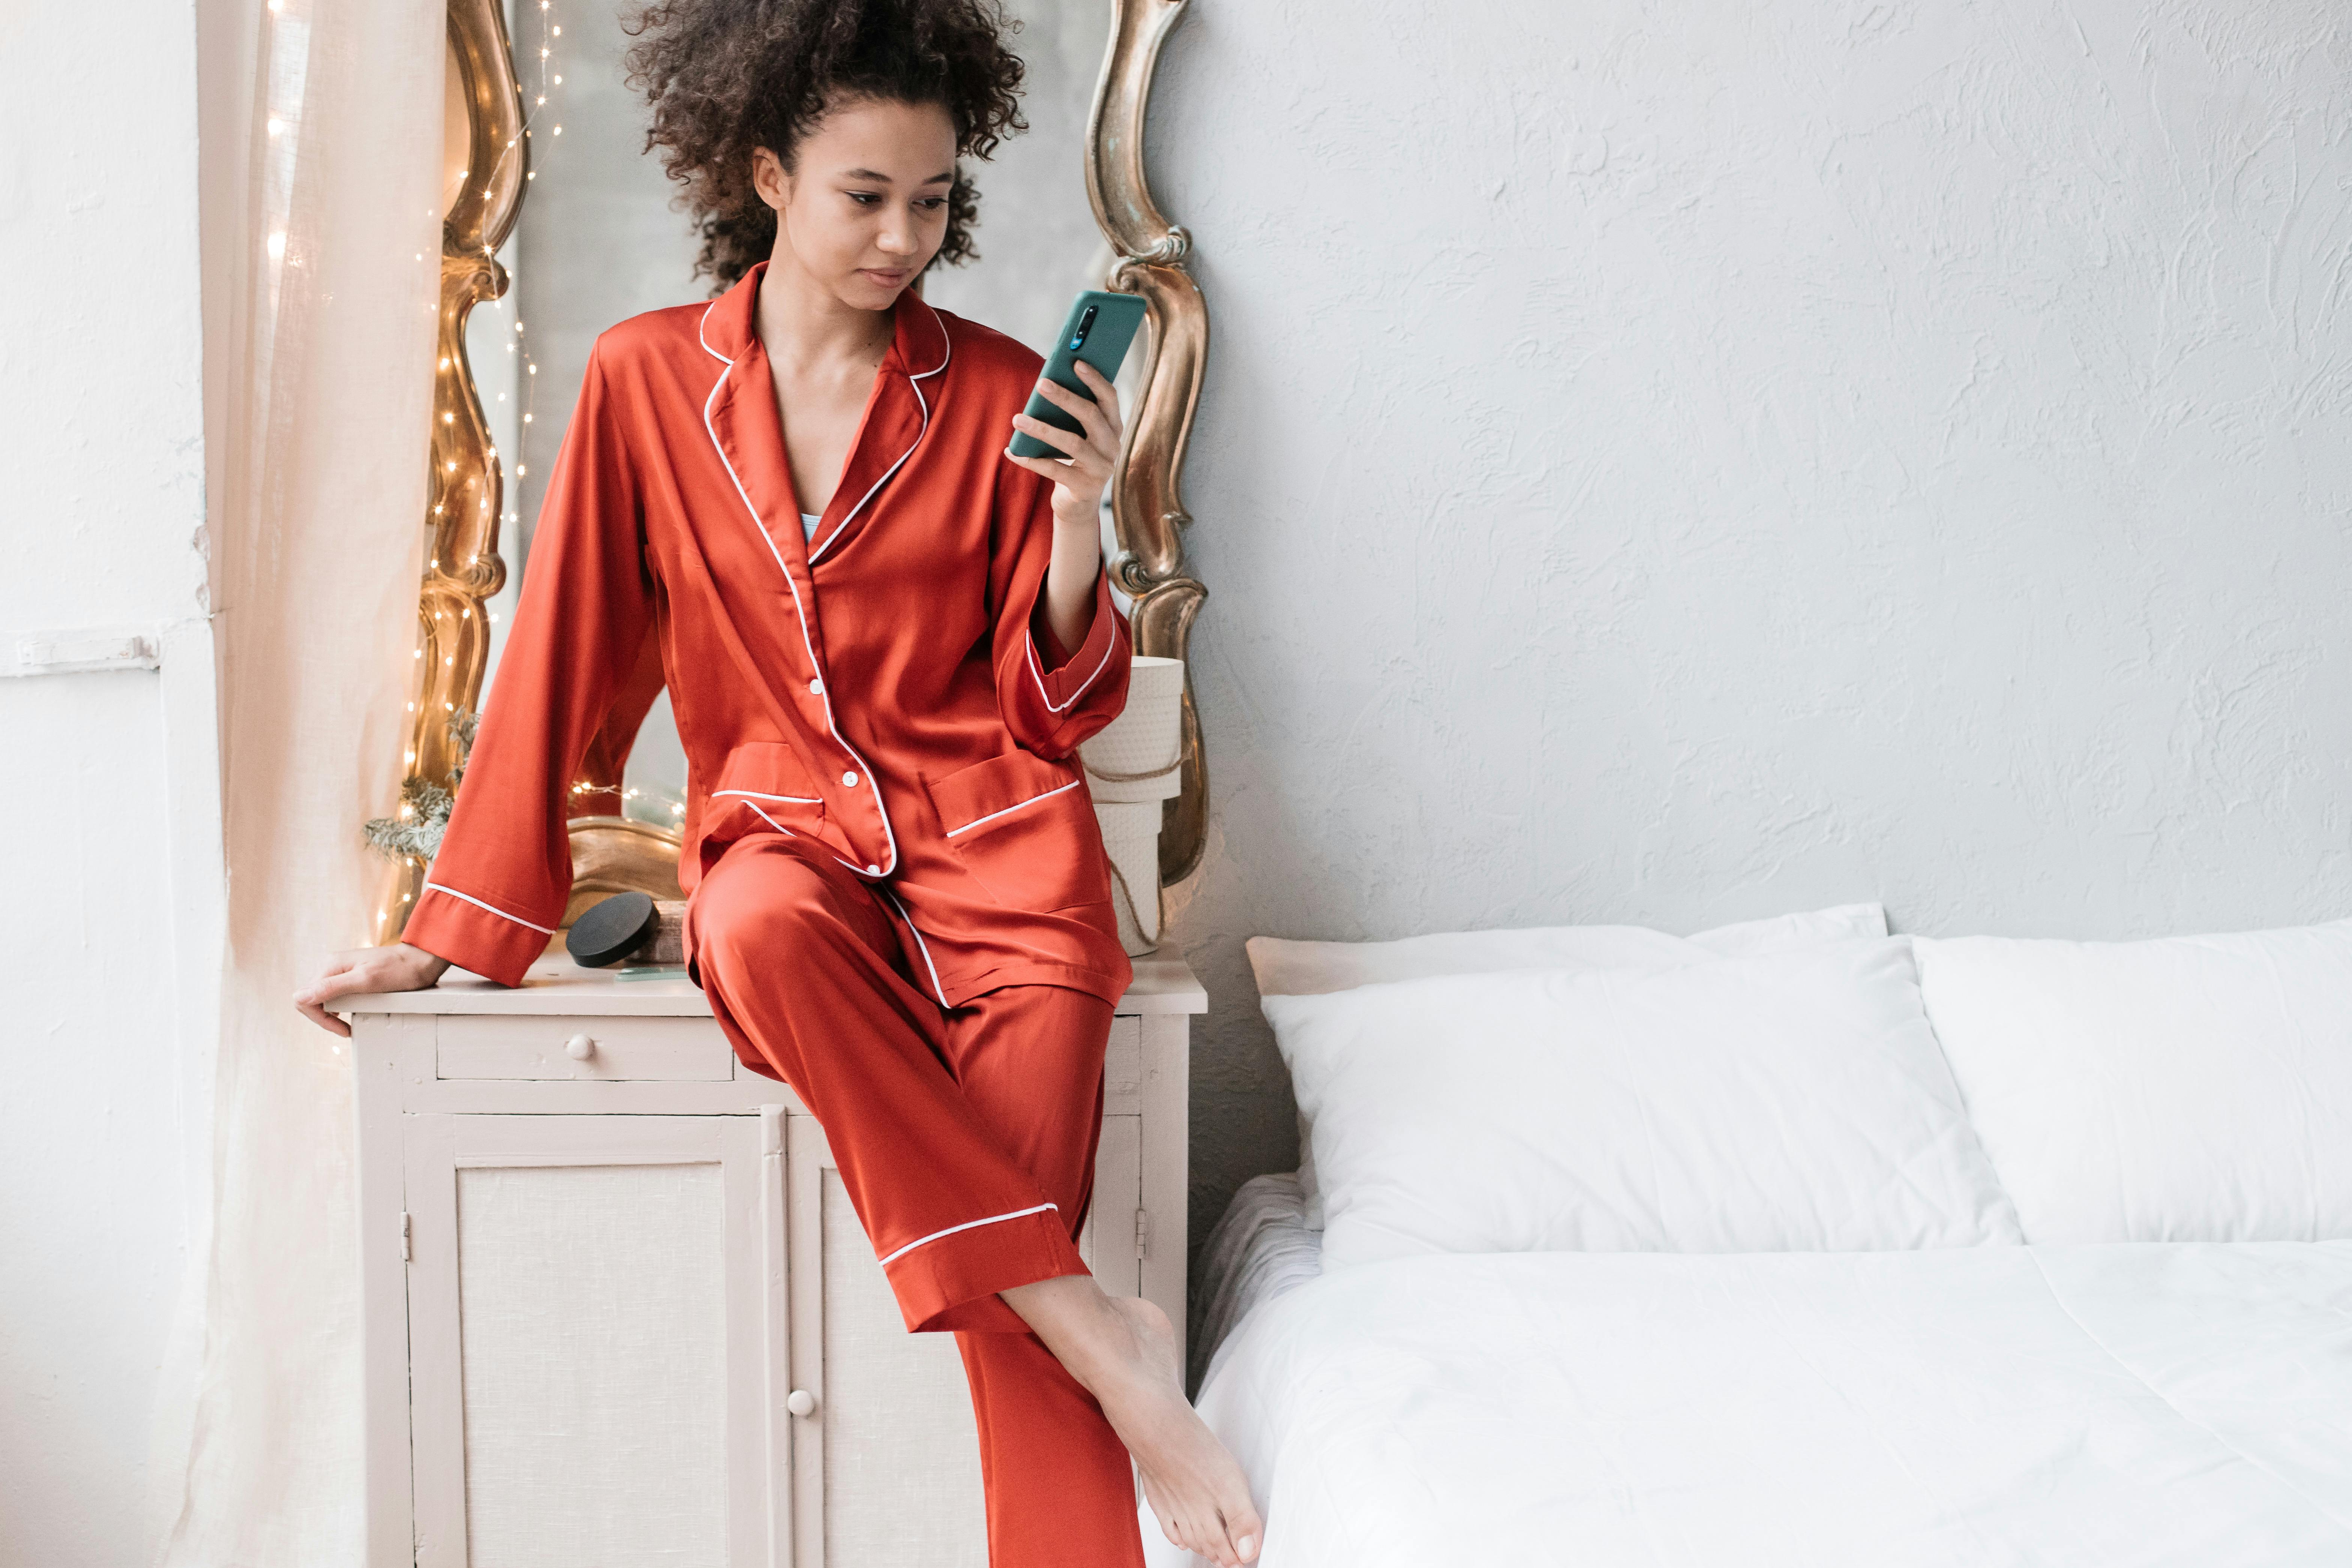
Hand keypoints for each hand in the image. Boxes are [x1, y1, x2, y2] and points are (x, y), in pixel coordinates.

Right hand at [293, 942, 450, 1037]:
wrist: (420, 961)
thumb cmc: (398, 970)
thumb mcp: (365, 981)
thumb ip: (332, 988)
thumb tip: (299, 998)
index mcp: (329, 966)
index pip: (304, 999)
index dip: (319, 1019)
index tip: (341, 1029)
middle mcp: (330, 966)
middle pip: (310, 999)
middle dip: (324, 1018)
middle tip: (345, 1030)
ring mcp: (339, 970)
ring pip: (321, 998)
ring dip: (331, 1014)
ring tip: (348, 1024)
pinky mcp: (349, 974)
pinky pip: (334, 994)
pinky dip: (339, 1007)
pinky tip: (351, 1012)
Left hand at [1005, 359, 1123, 529]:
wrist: (1078, 503)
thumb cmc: (1074, 459)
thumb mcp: (1078, 434)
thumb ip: (1072, 413)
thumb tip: (1047, 384)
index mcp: (1114, 427)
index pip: (1110, 398)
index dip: (1095, 380)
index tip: (1076, 362)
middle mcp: (1113, 447)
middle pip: (1091, 416)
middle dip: (1065, 397)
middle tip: (1041, 383)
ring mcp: (1101, 469)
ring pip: (1072, 443)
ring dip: (1042, 429)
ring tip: (1017, 419)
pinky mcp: (1085, 488)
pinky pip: (1055, 471)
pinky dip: (1031, 461)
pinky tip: (1012, 451)